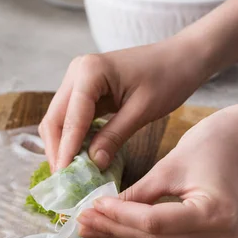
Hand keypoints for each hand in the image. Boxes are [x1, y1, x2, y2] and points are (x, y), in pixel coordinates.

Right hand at [39, 35, 212, 172]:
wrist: (183, 57)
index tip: (63, 177)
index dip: (66, 150)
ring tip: (68, 173)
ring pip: (58, 119)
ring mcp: (78, 79)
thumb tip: (92, 164)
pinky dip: (72, 137)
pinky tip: (78, 156)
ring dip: (61, 145)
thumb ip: (114, 137)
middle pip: (54, 119)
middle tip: (62, 180)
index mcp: (89, 72)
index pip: (71, 119)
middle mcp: (76, 72)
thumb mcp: (142, 111)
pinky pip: (70, 116)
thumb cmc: (169, 78)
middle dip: (57, 150)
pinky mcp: (84, 88)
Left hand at [77, 107, 237, 237]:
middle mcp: (220, 234)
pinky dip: (141, 232)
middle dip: (114, 229)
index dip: (119, 216)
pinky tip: (115, 226)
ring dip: (123, 233)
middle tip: (81, 221)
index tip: (91, 206)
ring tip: (91, 225)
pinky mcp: (212, 236)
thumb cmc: (214, 141)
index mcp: (214, 213)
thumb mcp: (169, 166)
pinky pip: (170, 237)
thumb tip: (103, 208)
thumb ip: (138, 193)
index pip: (154, 223)